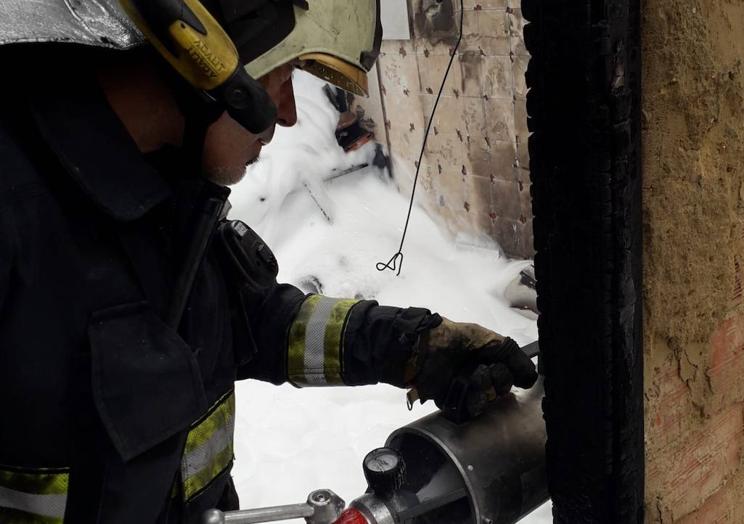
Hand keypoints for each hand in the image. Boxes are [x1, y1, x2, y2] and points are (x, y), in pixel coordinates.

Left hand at [406, 318, 537, 409]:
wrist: (425, 349)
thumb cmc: (456, 339)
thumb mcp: (487, 338)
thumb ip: (512, 354)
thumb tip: (531, 378)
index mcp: (490, 362)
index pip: (511, 378)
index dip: (507, 373)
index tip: (497, 364)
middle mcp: (482, 378)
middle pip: (500, 391)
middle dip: (493, 379)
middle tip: (479, 367)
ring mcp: (467, 391)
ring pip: (487, 401)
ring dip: (480, 389)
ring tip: (467, 378)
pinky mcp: (453, 403)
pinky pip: (470, 411)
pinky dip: (468, 401)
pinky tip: (462, 390)